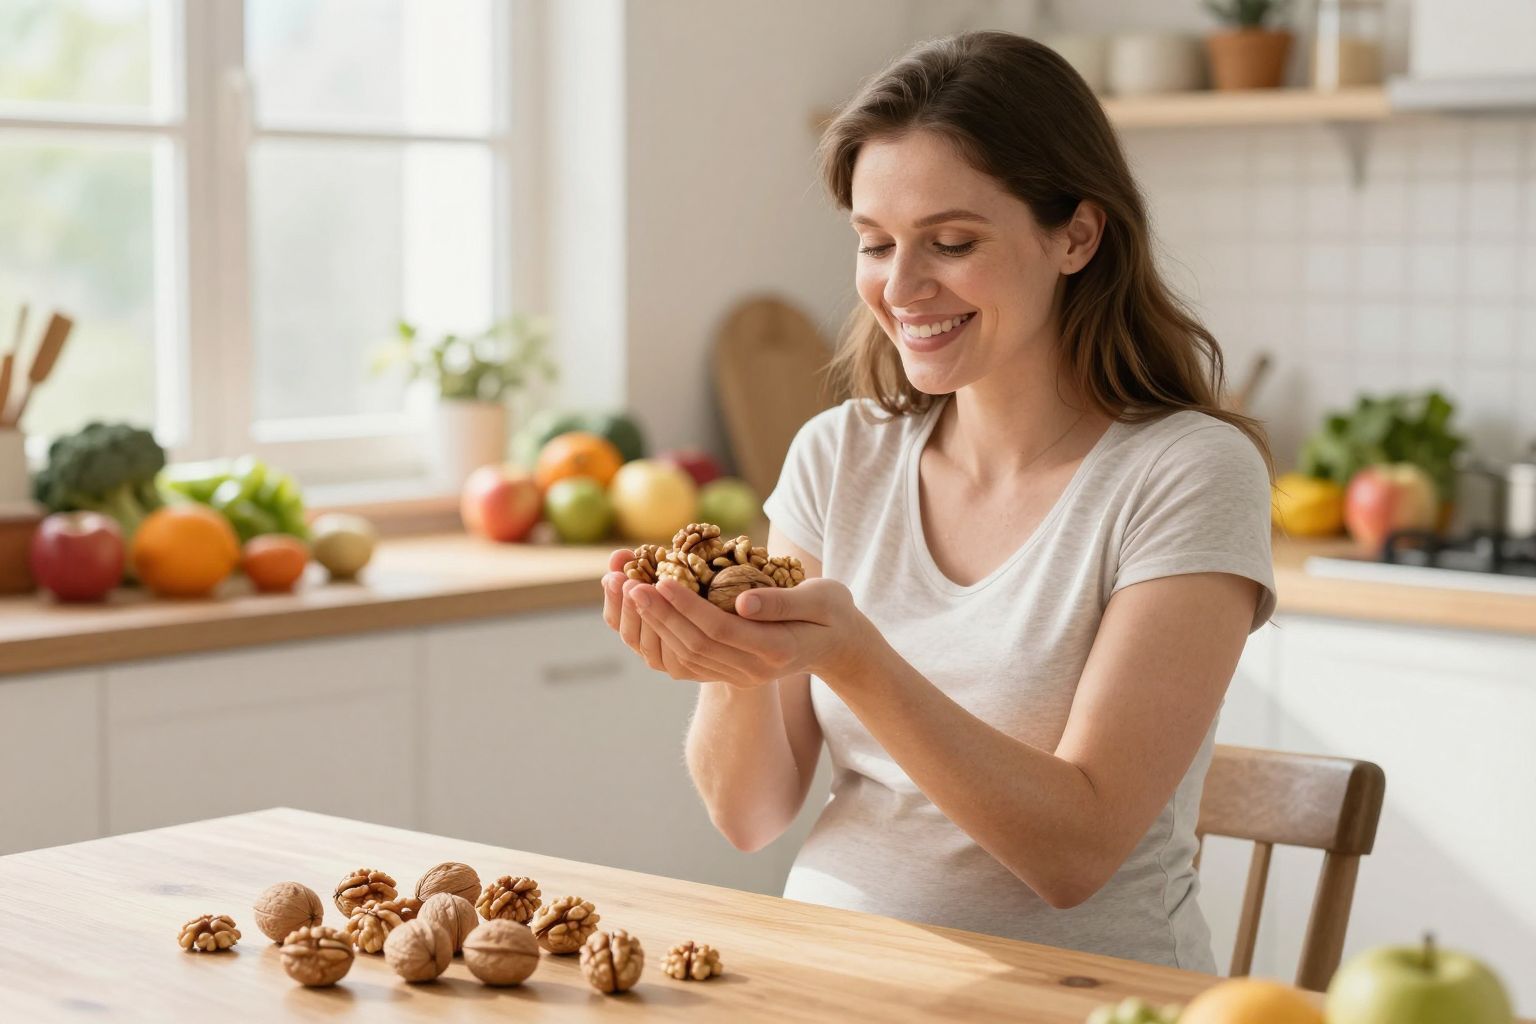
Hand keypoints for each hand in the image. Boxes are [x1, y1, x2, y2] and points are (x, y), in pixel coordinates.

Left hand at [607, 558, 869, 686]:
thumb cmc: (832, 612)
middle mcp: (753, 670)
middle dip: (659, 614)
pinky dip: (665, 636)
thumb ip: (781, 602)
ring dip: (655, 625)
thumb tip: (740, 601)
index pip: (719, 629)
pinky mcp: (732, 673)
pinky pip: (689, 661)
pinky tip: (648, 612)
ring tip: (630, 593)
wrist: (838, 646)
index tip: (661, 579)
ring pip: (687, 656)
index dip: (687, 605)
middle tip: (630, 583)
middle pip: (694, 644)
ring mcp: (741, 676)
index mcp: (775, 649)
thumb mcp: (820, 598)